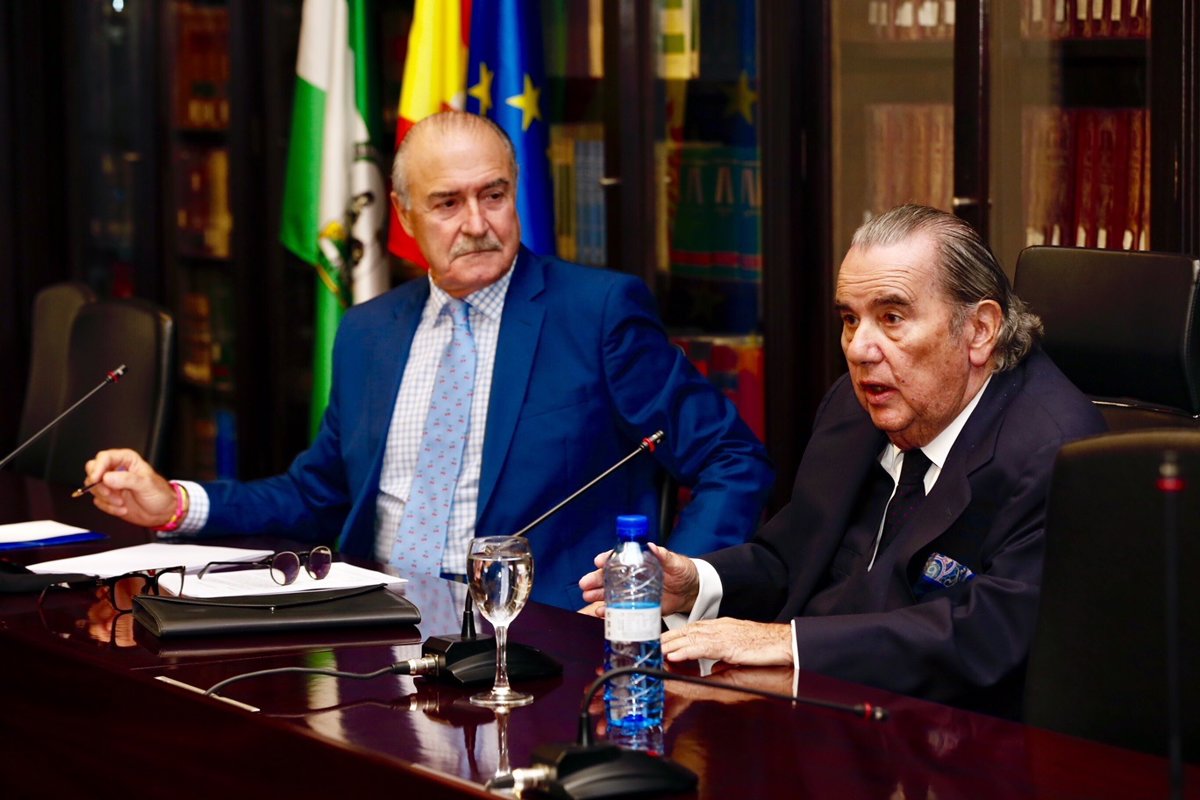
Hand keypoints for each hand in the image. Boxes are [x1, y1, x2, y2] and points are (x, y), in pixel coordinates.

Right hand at [84, 449, 178, 527]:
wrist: (162, 512)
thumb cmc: (159, 494)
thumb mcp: (146, 484)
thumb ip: (127, 479)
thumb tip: (107, 477)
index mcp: (127, 460)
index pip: (104, 457)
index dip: (98, 467)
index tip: (97, 479)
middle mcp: (116, 470)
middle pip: (93, 470)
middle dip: (98, 484)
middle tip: (109, 493)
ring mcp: (111, 484)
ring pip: (93, 487)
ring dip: (106, 498)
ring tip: (122, 502)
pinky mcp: (108, 497)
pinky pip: (98, 501)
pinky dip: (108, 507)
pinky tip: (122, 509)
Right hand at [577, 542, 699, 615]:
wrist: (692, 591)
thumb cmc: (683, 571)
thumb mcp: (674, 561)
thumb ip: (663, 554)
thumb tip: (651, 545)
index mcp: (639, 561)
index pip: (619, 558)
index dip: (607, 559)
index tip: (598, 561)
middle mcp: (633, 576)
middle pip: (609, 576)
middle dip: (596, 579)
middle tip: (585, 584)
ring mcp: (634, 591)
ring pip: (611, 592)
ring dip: (598, 595)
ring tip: (588, 597)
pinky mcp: (638, 606)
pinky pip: (621, 608)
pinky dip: (609, 610)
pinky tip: (602, 611)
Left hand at [661, 619, 792, 666]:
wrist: (785, 642)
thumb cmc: (764, 646)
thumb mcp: (737, 652)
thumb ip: (721, 658)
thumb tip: (710, 668)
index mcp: (718, 627)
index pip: (688, 630)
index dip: (670, 637)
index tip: (655, 643)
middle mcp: (716, 627)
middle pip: (684, 631)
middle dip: (663, 639)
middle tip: (644, 646)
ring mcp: (721, 634)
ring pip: (688, 637)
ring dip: (668, 644)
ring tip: (652, 651)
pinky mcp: (727, 644)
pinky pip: (701, 647)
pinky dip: (685, 651)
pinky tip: (673, 654)